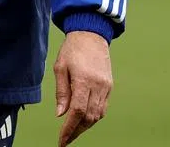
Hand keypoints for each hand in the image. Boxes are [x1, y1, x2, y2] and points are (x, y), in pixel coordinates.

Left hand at [53, 31, 112, 146]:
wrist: (91, 33)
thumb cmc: (72, 49)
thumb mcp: (60, 67)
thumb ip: (61, 92)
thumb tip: (60, 114)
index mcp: (83, 80)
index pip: (77, 112)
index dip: (69, 129)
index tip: (62, 140)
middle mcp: (97, 85)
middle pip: (89, 117)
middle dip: (77, 131)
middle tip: (66, 139)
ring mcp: (105, 86)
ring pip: (97, 115)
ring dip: (85, 126)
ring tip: (73, 130)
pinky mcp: (109, 85)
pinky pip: (103, 107)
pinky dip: (93, 116)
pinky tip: (84, 119)